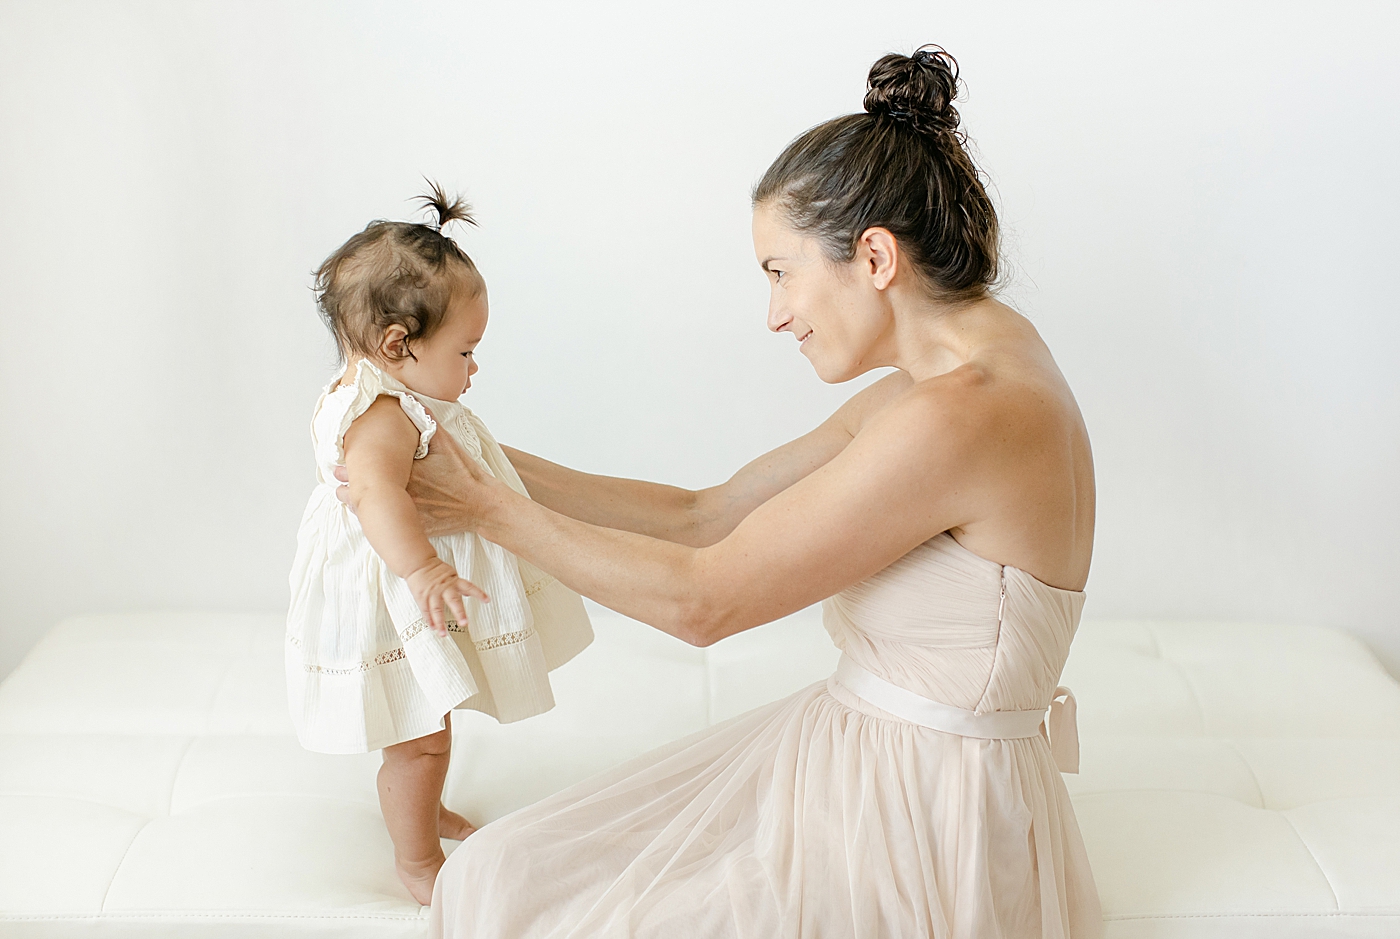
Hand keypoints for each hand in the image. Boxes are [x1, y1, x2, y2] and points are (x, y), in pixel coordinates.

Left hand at [334, 406, 509, 537]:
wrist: (482, 506)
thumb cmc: (466, 475)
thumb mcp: (447, 444)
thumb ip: (427, 422)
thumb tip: (411, 401)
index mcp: (407, 472)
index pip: (370, 469)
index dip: (349, 467)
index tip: (337, 463)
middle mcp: (403, 494)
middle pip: (365, 491)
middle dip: (348, 484)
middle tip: (335, 476)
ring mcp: (407, 514)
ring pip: (372, 511)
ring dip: (356, 502)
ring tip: (343, 496)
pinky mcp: (414, 528)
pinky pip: (388, 526)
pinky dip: (376, 518)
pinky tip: (368, 514)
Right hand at [405, 557, 489, 636]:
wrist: (418, 563)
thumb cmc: (435, 569)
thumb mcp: (451, 574)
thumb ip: (460, 585)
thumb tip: (471, 593)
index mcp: (453, 581)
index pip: (469, 587)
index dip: (478, 593)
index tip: (487, 600)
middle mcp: (444, 587)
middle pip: (453, 601)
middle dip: (459, 613)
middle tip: (465, 623)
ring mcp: (432, 593)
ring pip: (437, 610)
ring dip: (440, 623)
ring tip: (443, 634)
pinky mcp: (422, 597)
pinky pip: (426, 611)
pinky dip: (429, 620)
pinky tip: (433, 628)